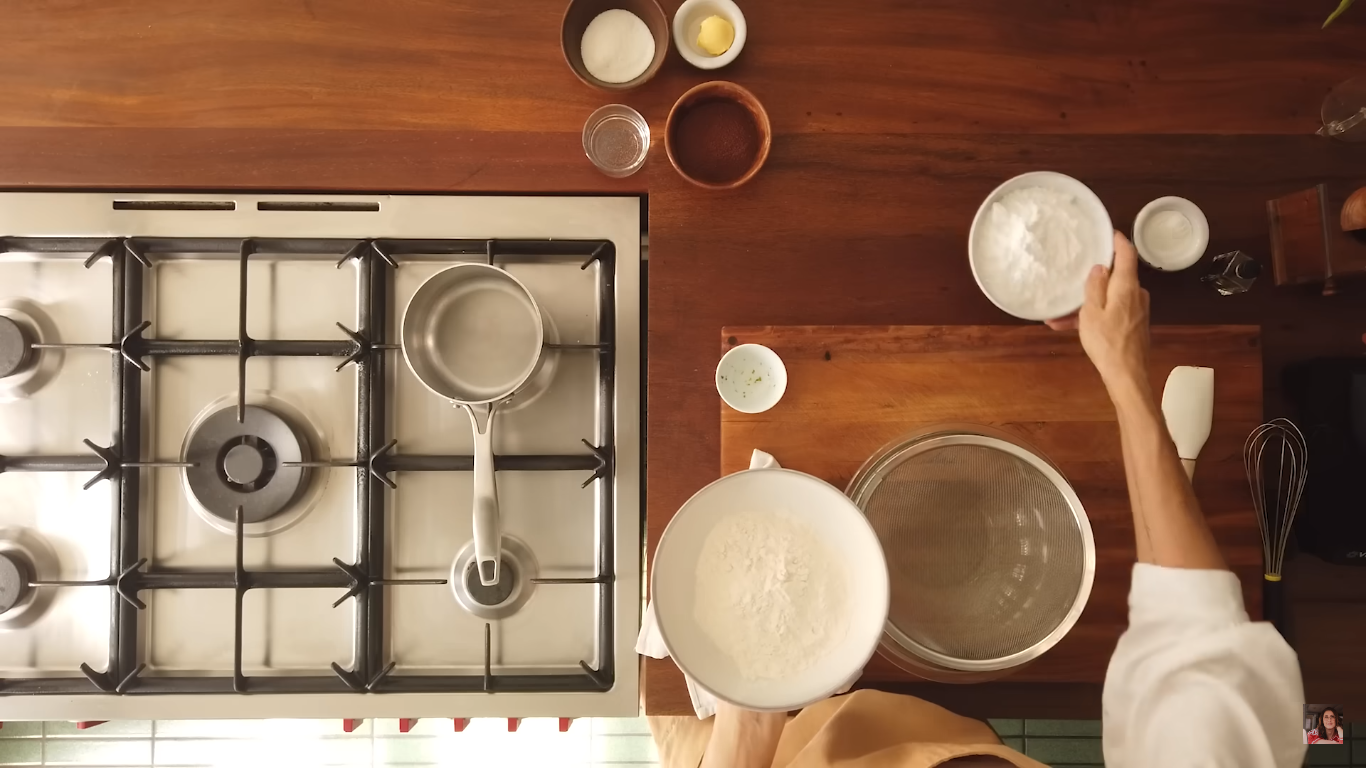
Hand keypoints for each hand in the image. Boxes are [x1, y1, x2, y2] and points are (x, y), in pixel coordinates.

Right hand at [1047, 232, 1150, 397]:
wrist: (1127, 374)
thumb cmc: (1106, 341)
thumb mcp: (1092, 312)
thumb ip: (1095, 286)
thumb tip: (1100, 267)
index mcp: (1127, 286)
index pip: (1127, 254)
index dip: (1118, 241)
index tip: (1106, 233)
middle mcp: (1136, 294)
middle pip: (1117, 276)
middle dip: (1095, 277)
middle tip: (1073, 275)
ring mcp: (1137, 310)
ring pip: (1111, 297)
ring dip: (1088, 301)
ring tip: (1060, 313)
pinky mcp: (1134, 324)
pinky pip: (1112, 311)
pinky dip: (1094, 315)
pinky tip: (1070, 326)